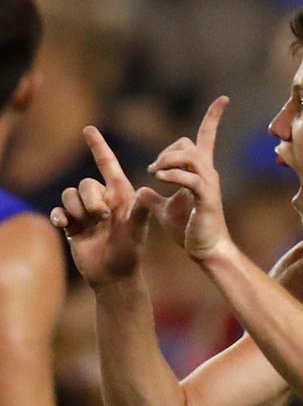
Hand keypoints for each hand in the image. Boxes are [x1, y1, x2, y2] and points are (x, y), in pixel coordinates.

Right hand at [50, 127, 149, 287]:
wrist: (115, 275)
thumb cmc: (131, 252)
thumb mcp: (137, 231)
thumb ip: (139, 212)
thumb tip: (143, 192)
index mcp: (120, 194)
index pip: (107, 165)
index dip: (98, 147)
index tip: (89, 129)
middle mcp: (103, 199)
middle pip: (85, 184)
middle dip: (90, 199)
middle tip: (102, 217)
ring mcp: (85, 212)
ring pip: (69, 195)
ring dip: (77, 210)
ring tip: (89, 226)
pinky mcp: (72, 224)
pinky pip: (57, 211)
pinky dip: (59, 217)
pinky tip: (66, 227)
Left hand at [140, 96, 231, 261]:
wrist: (206, 251)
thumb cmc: (189, 231)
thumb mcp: (165, 211)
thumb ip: (154, 199)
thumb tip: (142, 191)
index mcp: (200, 173)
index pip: (207, 137)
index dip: (214, 117)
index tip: (224, 99)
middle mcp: (208, 174)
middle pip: (190, 143)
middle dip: (168, 151)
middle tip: (153, 171)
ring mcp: (208, 185)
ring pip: (190, 155)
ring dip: (168, 160)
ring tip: (155, 174)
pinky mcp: (205, 199)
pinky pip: (190, 178)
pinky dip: (172, 175)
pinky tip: (159, 180)